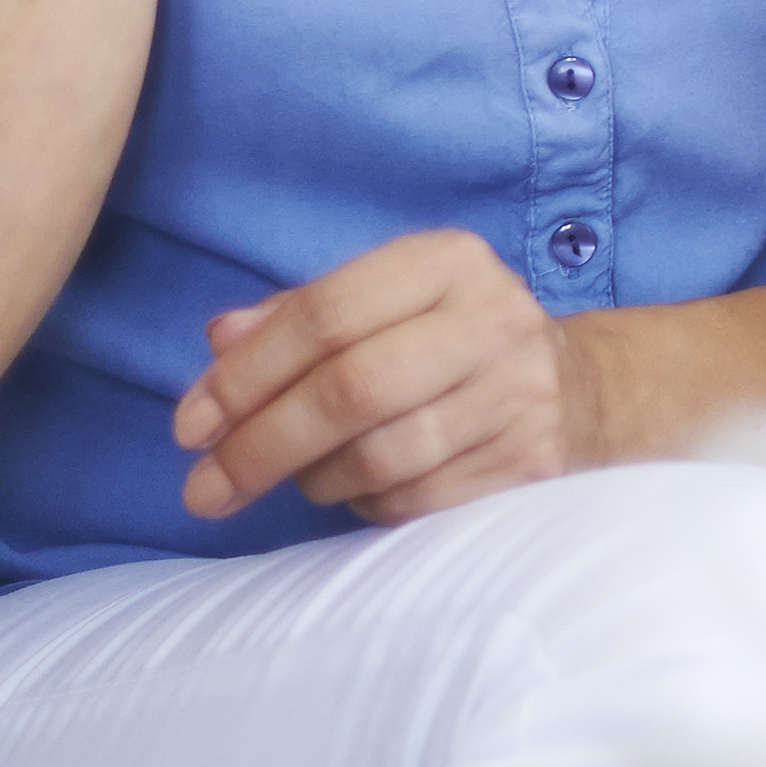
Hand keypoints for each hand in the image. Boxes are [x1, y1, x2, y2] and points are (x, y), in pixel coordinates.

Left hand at [171, 228, 600, 523]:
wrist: (577, 388)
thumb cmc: (446, 341)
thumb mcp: (383, 302)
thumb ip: (298, 315)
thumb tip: (219, 340)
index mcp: (447, 262)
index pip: (325, 314)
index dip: (245, 375)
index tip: (188, 426)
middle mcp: (492, 319)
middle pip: (350, 390)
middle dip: (261, 445)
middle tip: (204, 488)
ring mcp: (518, 393)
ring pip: (378, 456)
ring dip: (310, 479)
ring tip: (291, 478)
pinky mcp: (528, 460)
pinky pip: (413, 500)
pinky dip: (362, 504)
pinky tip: (356, 488)